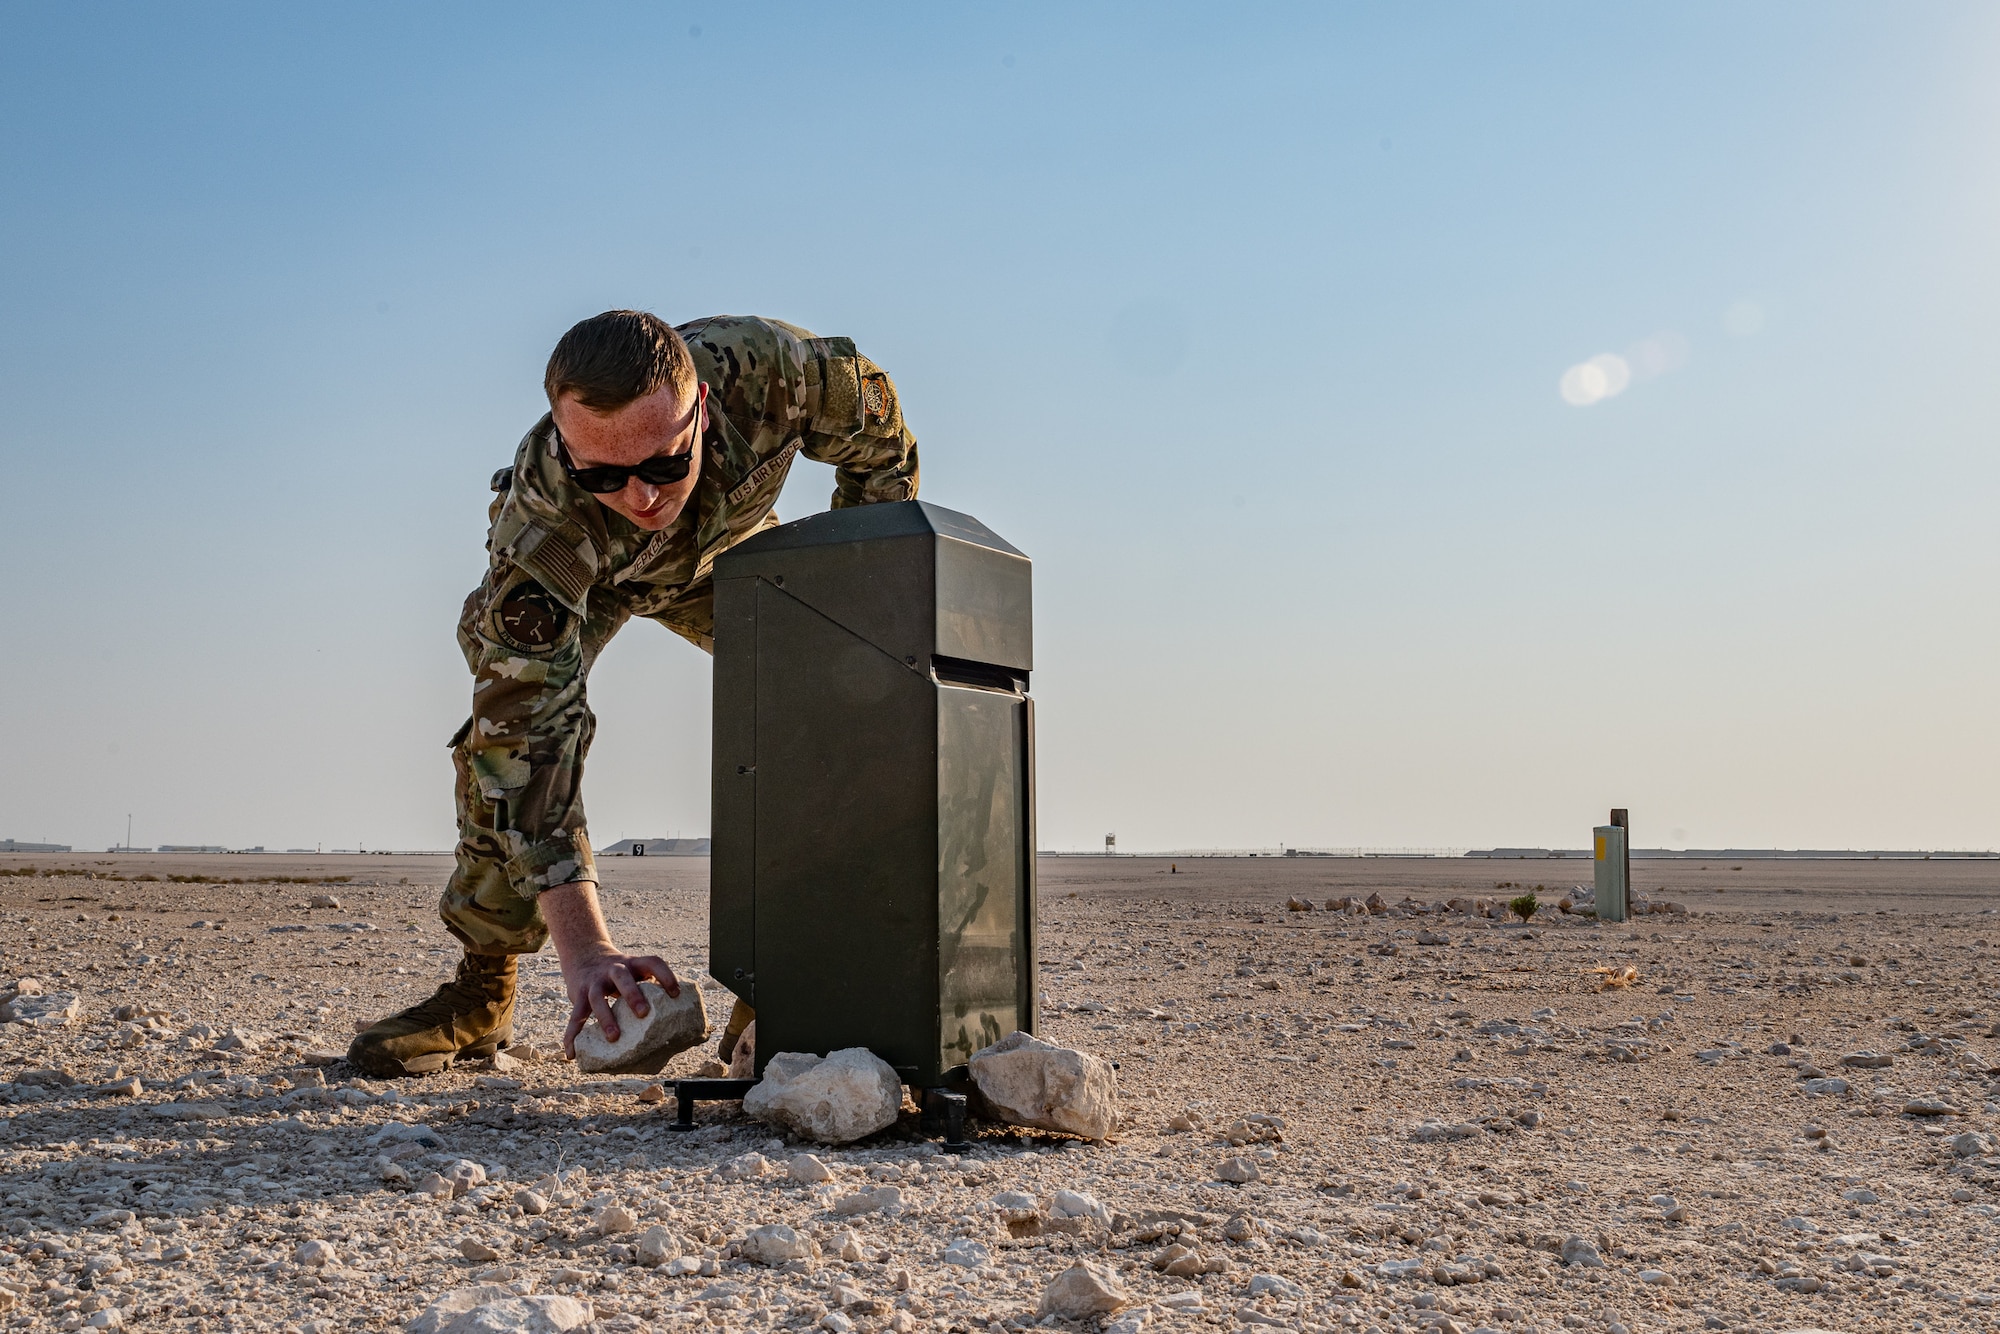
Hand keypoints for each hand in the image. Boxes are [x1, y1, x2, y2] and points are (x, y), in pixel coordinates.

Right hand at [560, 948, 680, 1058]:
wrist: (585, 954)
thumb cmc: (621, 973)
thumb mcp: (636, 972)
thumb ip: (651, 989)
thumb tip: (678, 1026)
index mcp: (634, 965)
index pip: (653, 962)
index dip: (666, 975)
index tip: (675, 994)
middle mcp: (614, 969)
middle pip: (623, 978)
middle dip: (633, 995)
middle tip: (643, 1013)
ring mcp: (595, 982)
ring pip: (597, 997)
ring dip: (606, 1017)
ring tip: (614, 1037)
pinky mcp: (578, 994)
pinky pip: (574, 1016)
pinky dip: (572, 1035)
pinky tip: (572, 1053)